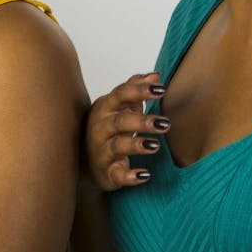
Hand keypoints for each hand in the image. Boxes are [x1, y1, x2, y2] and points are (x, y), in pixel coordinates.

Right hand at [85, 73, 169, 190]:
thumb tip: (155, 75)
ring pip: (117, 147)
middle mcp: (99, 129)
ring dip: (136, 145)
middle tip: (165, 123)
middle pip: (119, 122)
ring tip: (155, 145)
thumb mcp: (117, 107)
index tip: (161, 89)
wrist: (86, 162)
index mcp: (104, 108)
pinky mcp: (107, 173)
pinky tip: (145, 175)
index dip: (140, 91)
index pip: (120, 95)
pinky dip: (130, 176)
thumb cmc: (107, 129)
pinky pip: (117, 175)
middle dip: (141, 122)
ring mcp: (101, 151)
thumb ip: (134, 90)